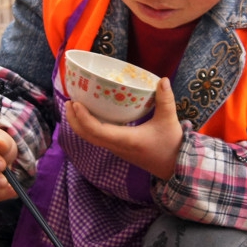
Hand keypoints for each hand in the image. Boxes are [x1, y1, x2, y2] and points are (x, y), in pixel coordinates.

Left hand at [64, 77, 183, 179]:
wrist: (175, 167)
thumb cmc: (171, 145)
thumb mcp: (169, 120)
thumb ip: (165, 100)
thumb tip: (163, 80)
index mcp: (126, 139)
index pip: (97, 131)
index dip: (83, 118)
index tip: (76, 104)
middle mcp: (117, 146)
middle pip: (87, 136)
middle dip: (75, 120)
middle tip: (70, 101)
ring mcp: (117, 149)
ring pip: (91, 139)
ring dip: (80, 124)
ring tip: (75, 107)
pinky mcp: (119, 149)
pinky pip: (98, 139)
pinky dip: (89, 128)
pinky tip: (91, 115)